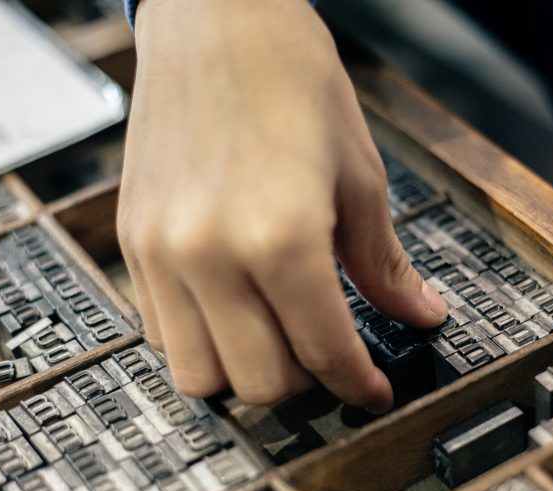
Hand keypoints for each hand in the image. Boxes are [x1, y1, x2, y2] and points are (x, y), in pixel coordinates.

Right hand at [118, 0, 446, 411]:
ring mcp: (162, 252)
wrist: (215, 15)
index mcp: (281, 237)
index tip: (372, 391)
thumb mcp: (360, 175)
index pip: (324, 353)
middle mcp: (210, 254)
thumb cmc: (291, 78)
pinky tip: (231, 308)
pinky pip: (157, 332)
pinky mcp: (133, 241)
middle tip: (327, 355)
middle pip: (258, 384)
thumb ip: (384, 264)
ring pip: (198, 375)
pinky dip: (200, 340)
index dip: (358, 385)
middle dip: (304, 383)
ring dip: (244, 372)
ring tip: (275, 336)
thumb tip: (420, 314)